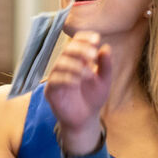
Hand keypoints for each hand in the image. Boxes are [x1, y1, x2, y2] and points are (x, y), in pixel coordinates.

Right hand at [45, 31, 111, 155]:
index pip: (77, 41)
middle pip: (68, 49)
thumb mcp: (104, 81)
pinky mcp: (51, 90)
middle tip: (93, 55)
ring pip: (60, 63)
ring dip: (75, 65)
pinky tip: (77, 81)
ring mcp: (57, 77)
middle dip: (80, 50)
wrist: (85, 120)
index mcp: (77, 59)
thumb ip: (105, 65)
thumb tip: (106, 47)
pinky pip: (55, 80)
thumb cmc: (93, 98)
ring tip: (88, 73)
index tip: (96, 39)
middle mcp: (65, 65)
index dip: (84, 38)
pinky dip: (66, 78)